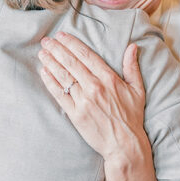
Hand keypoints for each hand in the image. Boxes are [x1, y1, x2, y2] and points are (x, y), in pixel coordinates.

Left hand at [38, 32, 148, 162]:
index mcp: (109, 79)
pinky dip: (51, 82)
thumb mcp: (137, 90)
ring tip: (42, 53)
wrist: (124, 144)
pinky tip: (44, 72)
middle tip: (46, 41)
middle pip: (71, 63)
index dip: (72, 44)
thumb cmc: (131, 117)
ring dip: (51, 62)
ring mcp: (83, 101)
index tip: (62, 36)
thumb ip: (132, 67)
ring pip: (64, 76)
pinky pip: (60, 95)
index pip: (86, 55)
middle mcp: (94, 87)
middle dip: (57, 49)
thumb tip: (132, 47)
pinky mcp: (75, 114)